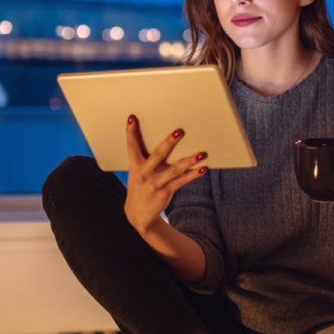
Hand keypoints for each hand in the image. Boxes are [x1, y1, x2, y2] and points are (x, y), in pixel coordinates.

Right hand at [123, 115, 207, 234]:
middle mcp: (144, 173)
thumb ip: (149, 159)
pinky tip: (203, 169)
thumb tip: (167, 141)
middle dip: (168, 142)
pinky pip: (181, 182)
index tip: (132, 118)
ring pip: (174, 169)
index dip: (131, 132)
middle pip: (158, 154)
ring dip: (189, 160)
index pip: (132, 146)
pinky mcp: (164, 192)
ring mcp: (154, 183)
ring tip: (202, 154)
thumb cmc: (142, 187)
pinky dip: (192, 175)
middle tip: (179, 131)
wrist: (138, 216)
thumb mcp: (139, 173)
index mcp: (135, 166)